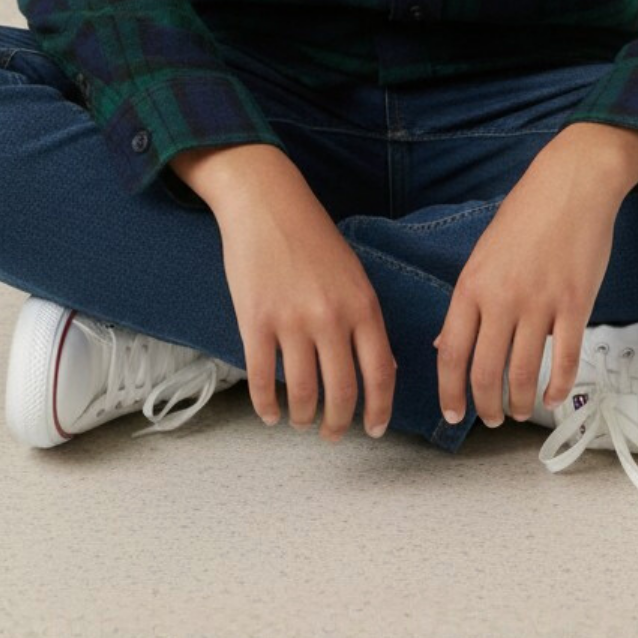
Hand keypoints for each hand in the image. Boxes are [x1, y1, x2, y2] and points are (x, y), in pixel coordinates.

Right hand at [198, 147, 397, 441]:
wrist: (267, 203)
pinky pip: (262, 378)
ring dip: (303, 418)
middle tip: (331, 434)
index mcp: (363, 306)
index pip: (379, 375)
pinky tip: (270, 414)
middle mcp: (331, 318)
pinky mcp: (256, 321)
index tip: (372, 431)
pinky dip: (266, 406)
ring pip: (302, 393)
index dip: (378, 412)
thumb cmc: (312, 237)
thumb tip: (382, 370)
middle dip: (337, 424)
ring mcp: (292, 321)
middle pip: (342, 393)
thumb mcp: (353, 275)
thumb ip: (366, 321)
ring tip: (301, 422)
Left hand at [432, 127, 626, 427]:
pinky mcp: (575, 304)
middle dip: (485, 406)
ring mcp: (540, 303)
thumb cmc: (526, 217)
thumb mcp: (483, 255)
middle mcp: (502, 298)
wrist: (571, 184)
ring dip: (519, 402)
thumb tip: (444, 343)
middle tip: (491, 419)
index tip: (453, 415)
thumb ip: (467, 302)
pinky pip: (565, 359)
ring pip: (524, 373)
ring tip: (519, 411)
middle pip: (485, 371)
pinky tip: (552, 396)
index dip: (450, 393)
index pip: (451, 353)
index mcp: (472, 286)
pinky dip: (557, 386)